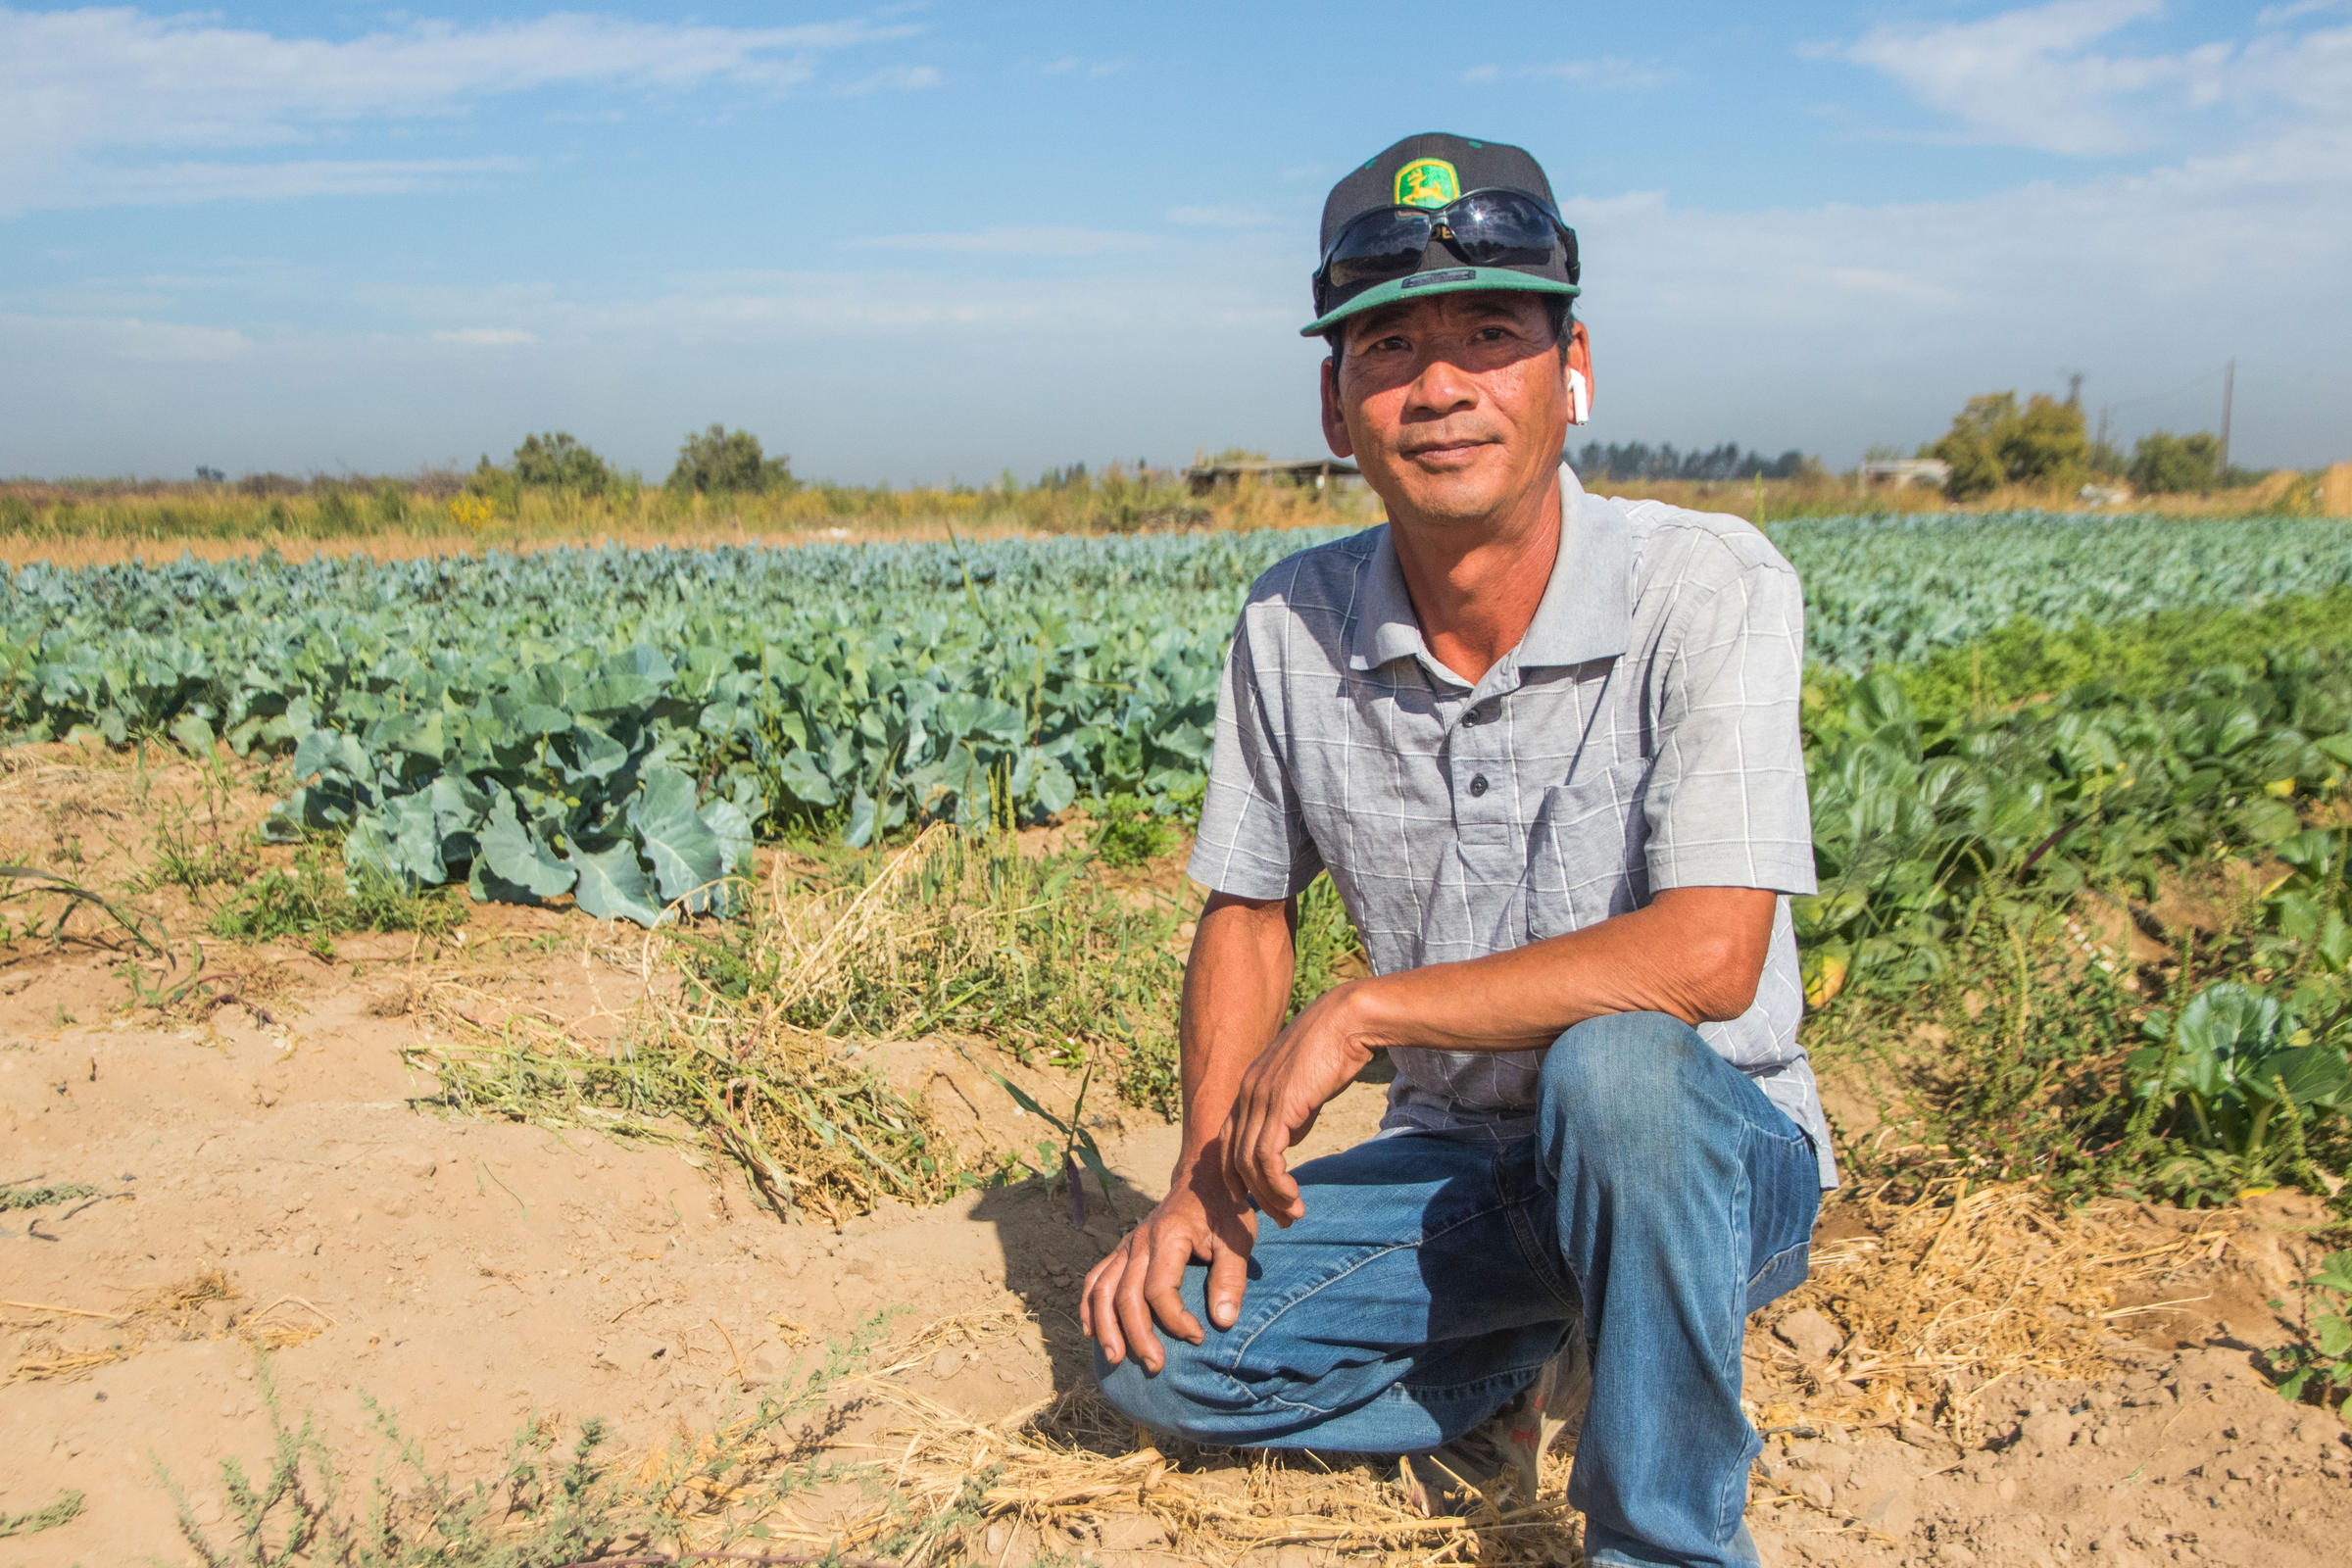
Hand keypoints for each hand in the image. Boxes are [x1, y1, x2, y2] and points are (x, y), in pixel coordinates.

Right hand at [1082, 1159, 1257, 1372]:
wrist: (1204, 1176)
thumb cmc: (1224, 1210)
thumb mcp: (1238, 1239)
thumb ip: (1230, 1278)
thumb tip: (1222, 1322)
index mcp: (1168, 1237)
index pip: (1159, 1289)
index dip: (1175, 1320)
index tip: (1198, 1337)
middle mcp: (1139, 1241)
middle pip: (1125, 1295)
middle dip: (1137, 1335)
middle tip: (1155, 1366)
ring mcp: (1127, 1245)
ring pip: (1102, 1289)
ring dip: (1106, 1327)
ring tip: (1116, 1359)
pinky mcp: (1123, 1250)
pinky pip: (1095, 1278)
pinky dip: (1089, 1306)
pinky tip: (1093, 1332)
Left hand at [1221, 980, 1377, 1227]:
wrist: (1348, 1022)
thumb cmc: (1333, 1051)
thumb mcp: (1303, 1087)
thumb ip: (1290, 1115)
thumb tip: (1286, 1143)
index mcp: (1248, 1088)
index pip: (1228, 1140)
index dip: (1236, 1174)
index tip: (1253, 1198)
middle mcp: (1246, 1093)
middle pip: (1234, 1157)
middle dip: (1255, 1193)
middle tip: (1280, 1217)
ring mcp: (1259, 1099)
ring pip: (1249, 1163)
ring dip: (1271, 1195)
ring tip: (1293, 1214)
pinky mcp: (1279, 1106)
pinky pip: (1267, 1158)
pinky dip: (1277, 1185)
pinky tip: (1294, 1197)